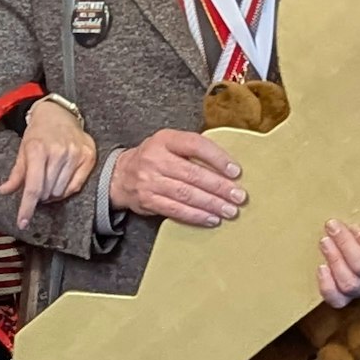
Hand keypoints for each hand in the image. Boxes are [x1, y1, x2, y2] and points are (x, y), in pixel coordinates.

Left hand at [0, 100, 96, 227]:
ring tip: (49, 181)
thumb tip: (3, 191)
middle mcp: (58, 152)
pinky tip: (61, 182)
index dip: (27, 208)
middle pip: (47, 192)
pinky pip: (76, 186)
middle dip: (40, 196)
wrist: (59, 114)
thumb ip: (16, 174)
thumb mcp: (23, 150)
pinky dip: (66, 190)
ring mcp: (75, 154)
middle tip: (38, 186)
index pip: (32, 187)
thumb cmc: (38, 133)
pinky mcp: (88, 156)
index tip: (22, 223)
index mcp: (38, 149)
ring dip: (52, 193)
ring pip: (61, 191)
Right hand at [107, 129, 244, 226]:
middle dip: (219, 187)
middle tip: (239, 196)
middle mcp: (155, 159)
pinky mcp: (147, 200)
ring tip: (230, 211)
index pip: (195, 145)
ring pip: (185, 194)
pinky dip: (196, 216)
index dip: (217, 158)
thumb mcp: (169, 144)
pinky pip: (175, 210)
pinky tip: (212, 219)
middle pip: (192, 174)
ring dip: (211, 204)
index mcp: (165, 139)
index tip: (236, 171)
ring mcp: (150, 181)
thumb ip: (193, 150)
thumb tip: (229, 168)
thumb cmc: (155, 158)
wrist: (119, 175)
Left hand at [318, 220, 359, 307]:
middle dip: (345, 244)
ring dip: (335, 260)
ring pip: (350, 283)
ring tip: (325, 242)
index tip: (355, 226)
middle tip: (333, 226)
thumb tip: (351, 221)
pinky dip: (327, 285)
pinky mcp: (347, 298)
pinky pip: (338, 299)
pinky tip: (321, 268)